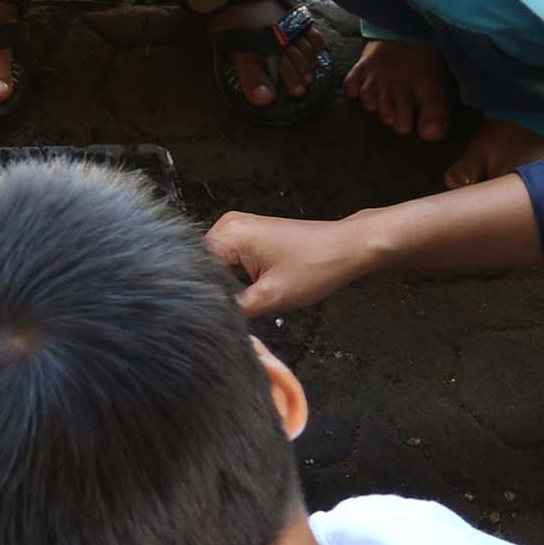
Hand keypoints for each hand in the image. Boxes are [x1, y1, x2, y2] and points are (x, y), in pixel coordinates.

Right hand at [205, 211, 378, 316]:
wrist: (348, 248)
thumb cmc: (317, 265)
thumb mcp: (270, 297)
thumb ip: (234, 310)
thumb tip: (213, 320)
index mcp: (229, 233)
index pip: (195, 269)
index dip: (203, 295)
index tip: (214, 314)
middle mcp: (229, 225)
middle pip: (203, 267)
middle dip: (217, 290)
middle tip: (235, 309)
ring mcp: (239, 228)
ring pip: (217, 267)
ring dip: (229, 286)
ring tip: (248, 298)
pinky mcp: (250, 236)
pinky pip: (231, 261)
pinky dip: (239, 279)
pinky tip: (253, 289)